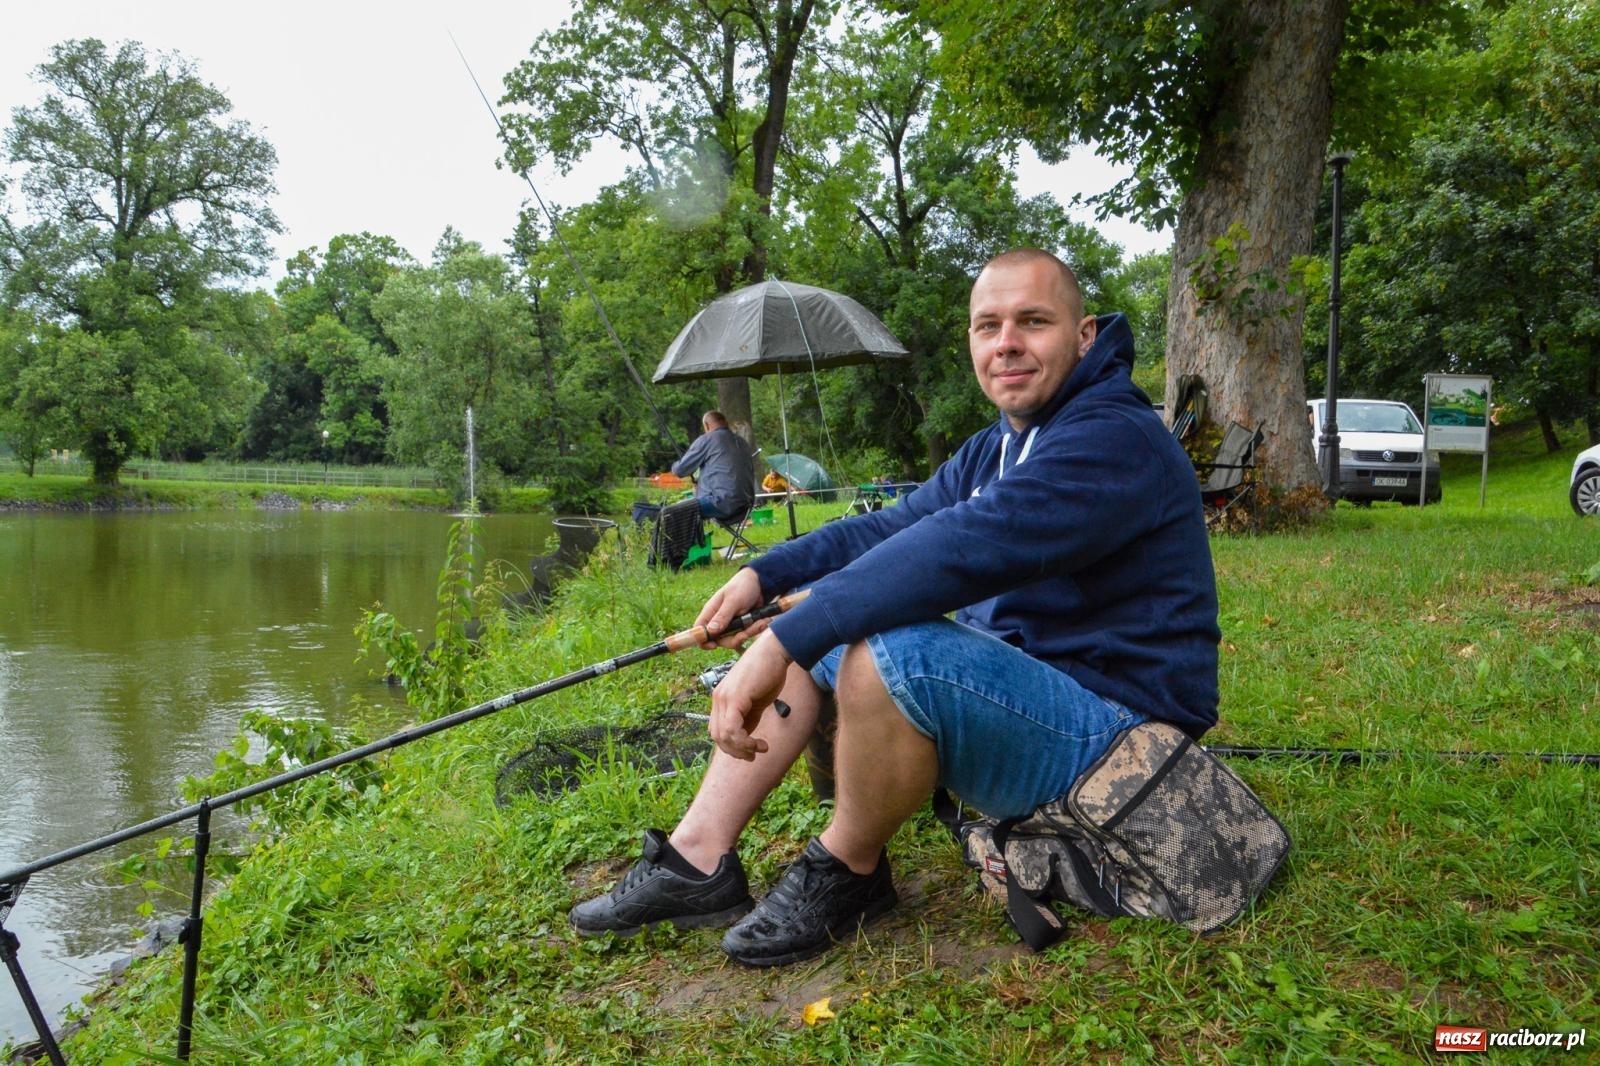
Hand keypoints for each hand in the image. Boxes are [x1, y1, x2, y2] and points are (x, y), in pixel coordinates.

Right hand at [694, 567, 768, 649]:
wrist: (761, 583)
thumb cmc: (743, 586)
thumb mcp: (733, 600)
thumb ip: (722, 616)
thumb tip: (710, 631)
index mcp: (711, 612)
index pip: (699, 630)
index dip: (703, 641)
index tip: (714, 645)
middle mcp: (718, 620)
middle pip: (720, 640)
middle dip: (735, 638)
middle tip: (748, 632)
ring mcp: (730, 624)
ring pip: (735, 638)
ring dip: (749, 632)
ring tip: (761, 622)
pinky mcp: (741, 625)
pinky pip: (746, 634)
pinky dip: (755, 629)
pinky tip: (764, 621)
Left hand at [708, 630, 793, 759]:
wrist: (775, 651)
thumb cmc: (768, 672)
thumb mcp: (755, 701)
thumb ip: (747, 717)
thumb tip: (745, 737)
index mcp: (721, 699)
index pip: (717, 730)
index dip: (731, 746)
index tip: (750, 751)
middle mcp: (718, 698)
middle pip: (717, 736)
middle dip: (735, 751)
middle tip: (753, 755)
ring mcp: (724, 698)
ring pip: (723, 736)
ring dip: (742, 749)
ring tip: (760, 748)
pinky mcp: (734, 698)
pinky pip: (732, 729)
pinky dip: (745, 742)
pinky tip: (759, 744)